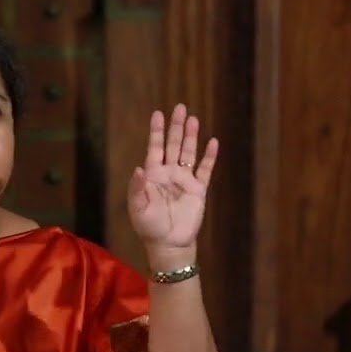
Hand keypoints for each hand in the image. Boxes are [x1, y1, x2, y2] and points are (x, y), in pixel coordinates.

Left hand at [127, 104, 218, 249]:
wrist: (169, 244)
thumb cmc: (149, 227)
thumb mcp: (138, 208)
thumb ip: (138, 188)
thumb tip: (139, 168)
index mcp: (152, 175)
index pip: (155, 148)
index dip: (156, 131)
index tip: (158, 113)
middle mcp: (168, 173)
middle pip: (173, 145)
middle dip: (176, 127)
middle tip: (180, 107)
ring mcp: (184, 180)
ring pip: (189, 153)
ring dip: (191, 136)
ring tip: (193, 119)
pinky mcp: (198, 190)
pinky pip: (205, 170)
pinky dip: (209, 156)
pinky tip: (213, 142)